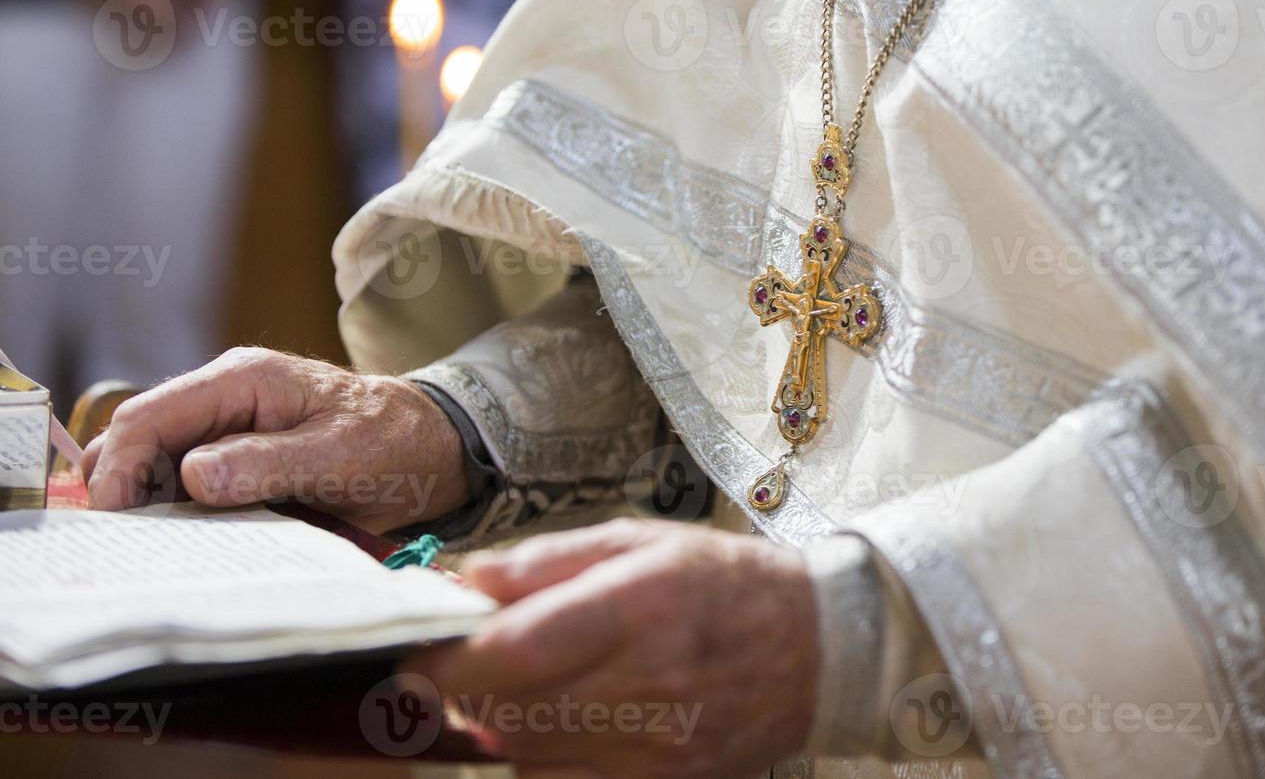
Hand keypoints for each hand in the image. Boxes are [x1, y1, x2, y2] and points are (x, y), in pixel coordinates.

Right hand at [81, 348, 469, 532]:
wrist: (434, 449)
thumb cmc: (394, 442)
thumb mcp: (340, 455)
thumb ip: (269, 463)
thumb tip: (196, 475)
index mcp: (244, 380)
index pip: (152, 415)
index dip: (118, 465)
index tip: (109, 518)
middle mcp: (227, 399)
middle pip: (143, 440)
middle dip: (122, 488)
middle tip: (123, 547)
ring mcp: (231, 430)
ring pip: (160, 467)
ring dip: (148, 507)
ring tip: (147, 554)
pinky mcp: (241, 461)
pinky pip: (191, 487)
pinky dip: (178, 515)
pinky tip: (181, 548)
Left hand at [401, 519, 819, 778]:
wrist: (817, 649)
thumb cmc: (721, 581)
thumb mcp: (639, 541)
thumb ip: (546, 560)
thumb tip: (466, 579)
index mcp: (639, 604)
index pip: (514, 653)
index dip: (447, 663)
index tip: (413, 655)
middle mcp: (648, 682)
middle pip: (508, 713)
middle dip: (458, 695)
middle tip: (445, 668)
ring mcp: (656, 746)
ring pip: (527, 755)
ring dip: (494, 725)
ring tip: (508, 687)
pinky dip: (537, 756)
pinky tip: (553, 722)